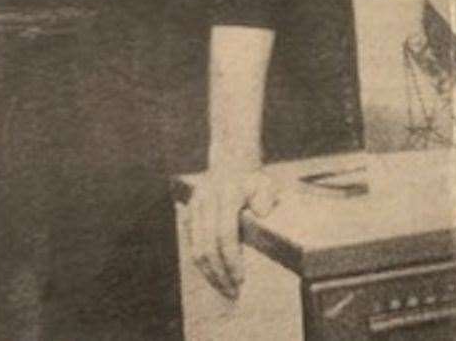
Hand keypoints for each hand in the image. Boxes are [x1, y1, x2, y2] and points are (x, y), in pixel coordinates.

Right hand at [184, 169, 277, 298]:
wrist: (231, 163)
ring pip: (196, 250)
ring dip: (210, 274)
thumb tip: (262, 212)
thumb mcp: (266, 184)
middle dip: (220, 273)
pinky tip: (216, 276)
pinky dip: (203, 264)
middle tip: (234, 292)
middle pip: (207, 247)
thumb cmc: (253, 181)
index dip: (231, 259)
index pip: (225, 234)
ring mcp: (195, 208)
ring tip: (225, 289)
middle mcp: (207, 201)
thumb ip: (266, 196)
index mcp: (227, 195)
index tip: (241, 278)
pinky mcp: (189, 214)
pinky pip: (192, 246)